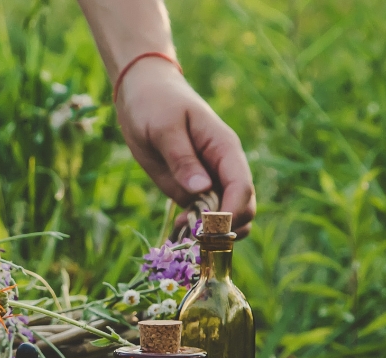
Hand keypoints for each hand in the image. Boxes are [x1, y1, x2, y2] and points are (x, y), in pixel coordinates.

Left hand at [116, 59, 255, 237]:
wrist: (142, 93)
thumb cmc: (155, 103)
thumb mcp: (164, 128)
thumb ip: (182, 159)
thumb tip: (202, 191)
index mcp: (225, 149)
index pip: (241, 187)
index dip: (231, 213)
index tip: (209, 229)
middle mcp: (223, 169)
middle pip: (244, 208)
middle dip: (225, 229)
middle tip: (194, 235)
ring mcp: (209, 182)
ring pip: (228, 217)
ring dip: (213, 234)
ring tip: (186, 234)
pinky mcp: (191, 191)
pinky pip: (204, 218)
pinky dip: (197, 230)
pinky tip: (178, 229)